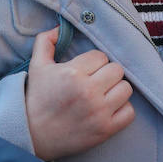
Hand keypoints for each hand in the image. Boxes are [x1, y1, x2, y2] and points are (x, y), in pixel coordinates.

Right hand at [23, 28, 134, 160]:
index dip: (93, 62)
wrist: (32, 133)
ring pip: (126, 89)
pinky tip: (108, 108)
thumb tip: (60, 27)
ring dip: (116, 90)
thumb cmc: (36, 98)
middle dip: (106, 73)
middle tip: (95, 81)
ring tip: (103, 93)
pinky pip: (129, 112)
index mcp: (72, 73)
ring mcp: (99, 112)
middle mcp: (88, 92)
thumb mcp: (36, 65)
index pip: (101, 56)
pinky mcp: (106, 130)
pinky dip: (122, 109)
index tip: (84, 70)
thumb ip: (46, 41)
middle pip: (117, 70)